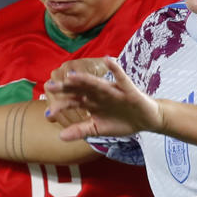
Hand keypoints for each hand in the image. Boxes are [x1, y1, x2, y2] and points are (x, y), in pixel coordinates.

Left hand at [44, 57, 160, 140]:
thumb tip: (60, 136)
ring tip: (71, 75)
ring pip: (96, 83)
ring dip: (85, 79)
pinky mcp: (128, 90)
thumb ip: (80, 130)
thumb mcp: (98, 129)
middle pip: (81, 89)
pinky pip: (122, 78)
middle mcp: (99, 94)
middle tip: (51, 86)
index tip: (49, 112)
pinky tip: (108, 60)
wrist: (146, 120)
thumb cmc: (121, 121)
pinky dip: (116, 70)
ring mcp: (113, 90)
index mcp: (92, 102)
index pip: (73, 101)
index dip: (62, 106)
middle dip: (67, 88)